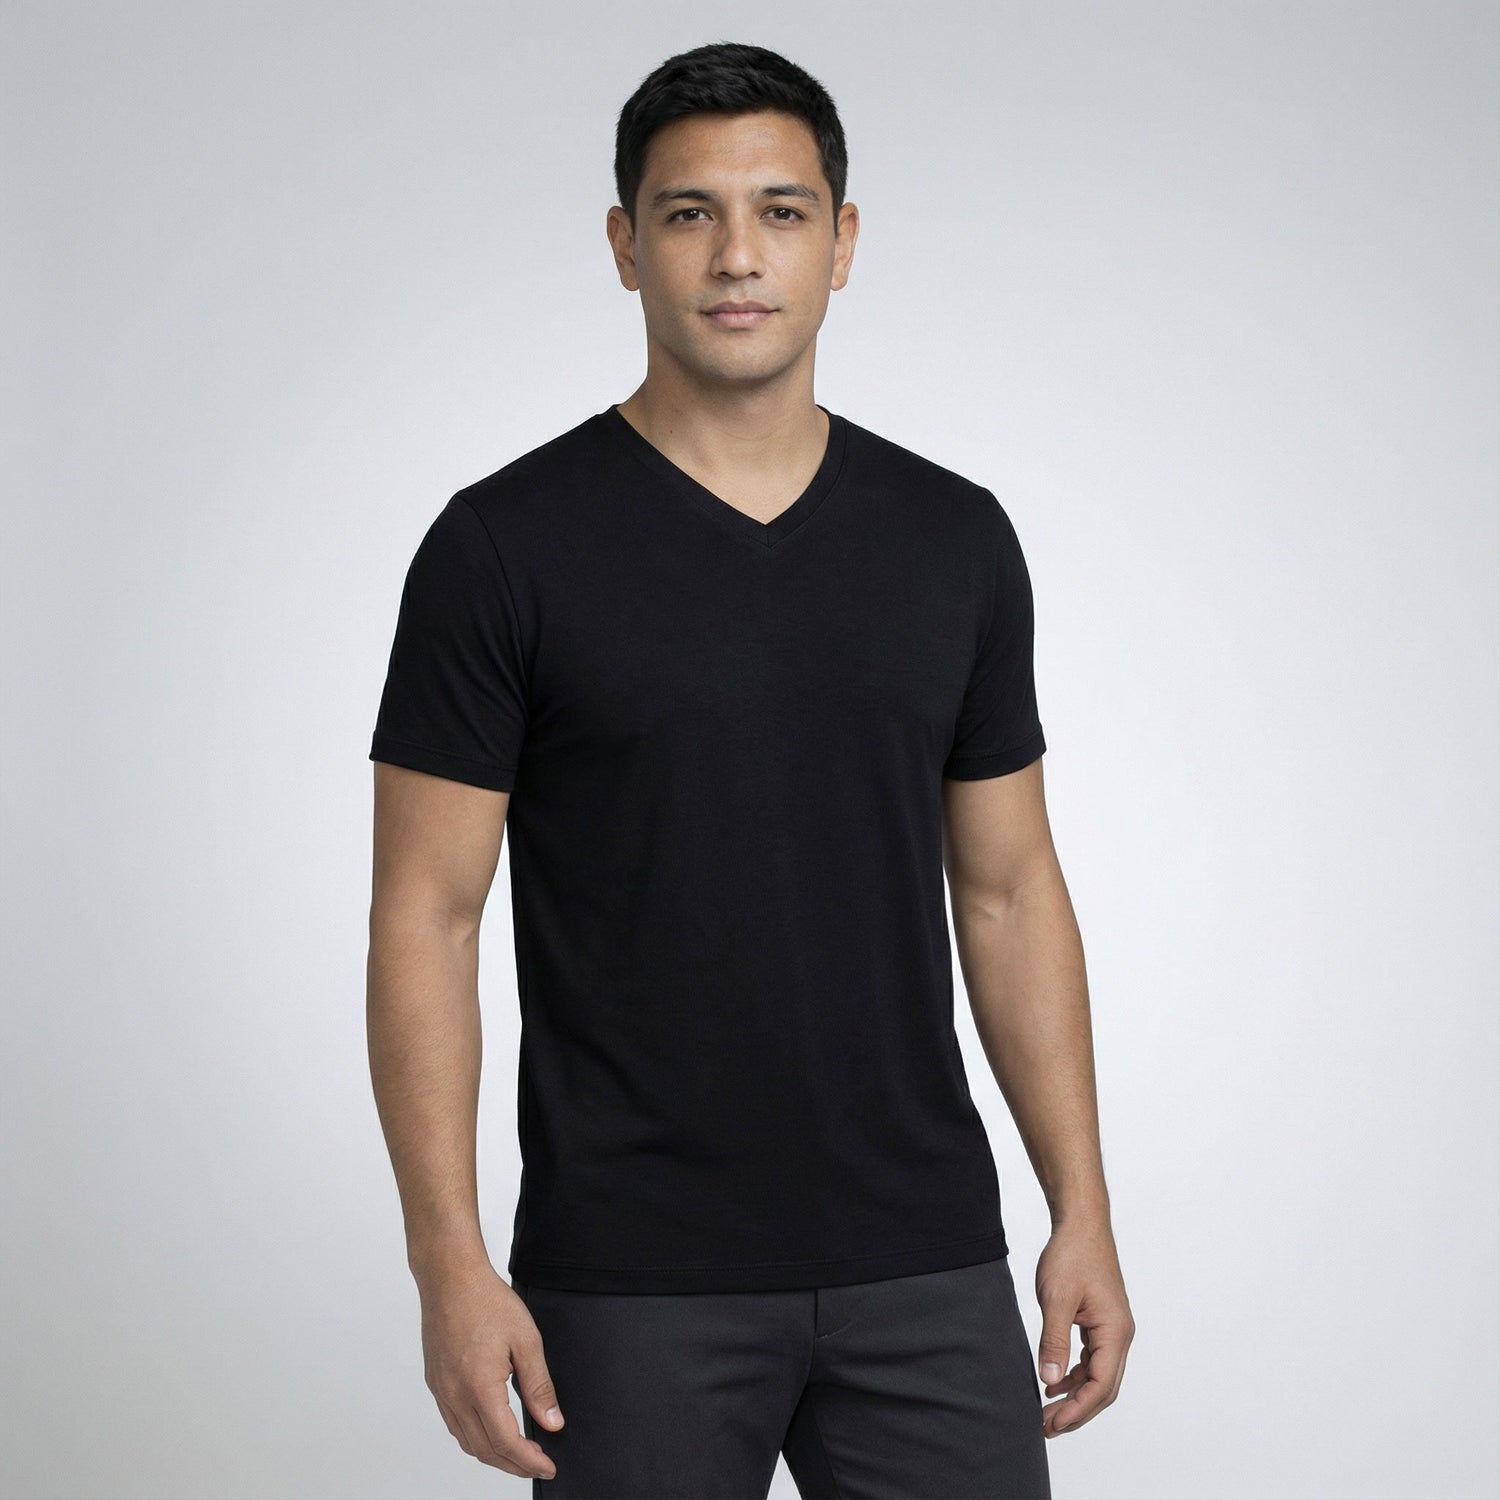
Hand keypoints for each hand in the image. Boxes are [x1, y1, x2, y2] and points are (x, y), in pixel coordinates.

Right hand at [416, 1257, 564, 1479]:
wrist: (450, 1278)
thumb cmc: (486, 1300)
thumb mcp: (526, 1340)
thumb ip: (539, 1386)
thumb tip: (552, 1421)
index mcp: (479, 1386)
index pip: (506, 1442)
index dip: (529, 1461)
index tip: (547, 1466)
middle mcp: (455, 1395)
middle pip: (484, 1450)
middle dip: (513, 1465)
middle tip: (537, 1465)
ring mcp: (442, 1391)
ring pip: (466, 1441)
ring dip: (492, 1455)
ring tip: (518, 1454)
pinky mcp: (435, 1383)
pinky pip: (454, 1424)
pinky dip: (474, 1438)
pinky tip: (490, 1431)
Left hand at [1034, 1222, 1133, 1438]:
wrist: (1081, 1223)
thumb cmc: (1072, 1255)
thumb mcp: (1056, 1299)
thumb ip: (1054, 1341)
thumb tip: (1051, 1380)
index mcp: (1115, 1332)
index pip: (1101, 1386)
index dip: (1077, 1410)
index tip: (1053, 1423)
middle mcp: (1120, 1334)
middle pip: (1104, 1388)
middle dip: (1077, 1411)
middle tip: (1047, 1427)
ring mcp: (1112, 1328)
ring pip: (1099, 1375)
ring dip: (1076, 1395)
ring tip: (1048, 1411)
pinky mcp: (1101, 1321)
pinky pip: (1092, 1358)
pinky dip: (1075, 1374)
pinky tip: (1054, 1381)